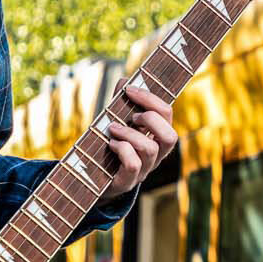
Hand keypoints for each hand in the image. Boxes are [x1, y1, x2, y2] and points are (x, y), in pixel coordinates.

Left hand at [99, 83, 176, 202]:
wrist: (91, 177)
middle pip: (171, 136)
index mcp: (157, 136)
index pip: (167, 114)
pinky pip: (133, 164)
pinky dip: (121, 149)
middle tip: (131, 116)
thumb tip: (125, 79)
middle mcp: (156, 155)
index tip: (129, 90)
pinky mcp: (128, 181)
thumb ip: (120, 102)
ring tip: (112, 129)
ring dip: (129, 133)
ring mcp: (144, 170)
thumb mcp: (115, 120)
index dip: (150, 98)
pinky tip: (110, 144)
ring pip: (150, 148)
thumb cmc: (108, 144)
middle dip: (150, 119)